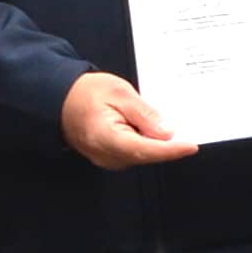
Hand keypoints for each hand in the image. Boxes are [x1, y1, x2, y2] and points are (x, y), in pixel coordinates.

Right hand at [60, 69, 197, 166]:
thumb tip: (167, 132)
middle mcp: (107, 155)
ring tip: (168, 122)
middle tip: (189, 129)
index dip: (170, 150)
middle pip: (146, 155)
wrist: (60, 99)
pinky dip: (146, 142)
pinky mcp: (111, 157)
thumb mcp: (119, 93)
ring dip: (156, 142)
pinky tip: (152, 128)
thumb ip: (143, 114)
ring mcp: (108, 159)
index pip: (145, 150)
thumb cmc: (85, 93)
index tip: (191, 146)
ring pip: (142, 155)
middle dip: (168, 145)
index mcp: (106, 138)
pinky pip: (134, 152)